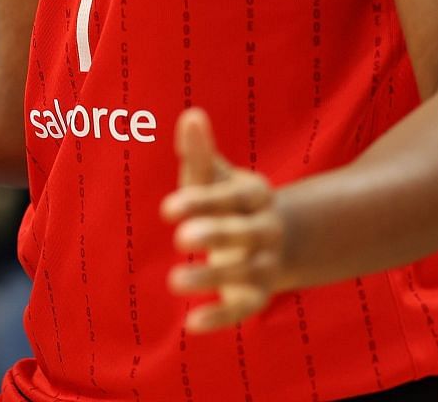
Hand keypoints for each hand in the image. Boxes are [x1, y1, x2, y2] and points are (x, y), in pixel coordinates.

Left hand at [161, 108, 286, 332]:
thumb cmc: (226, 201)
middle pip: (246, 232)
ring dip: (213, 277)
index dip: (204, 201)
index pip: (235, 196)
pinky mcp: (257, 295)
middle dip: (216, 234)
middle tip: (179, 239)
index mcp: (256, 195)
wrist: (270, 240)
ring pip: (247, 272)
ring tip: (173, 281)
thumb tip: (191, 115)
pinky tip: (191, 323)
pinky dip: (221, 316)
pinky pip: (245, 308)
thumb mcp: (213, 176)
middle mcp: (267, 229)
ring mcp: (265, 264)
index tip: (167, 208)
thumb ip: (200, 151)